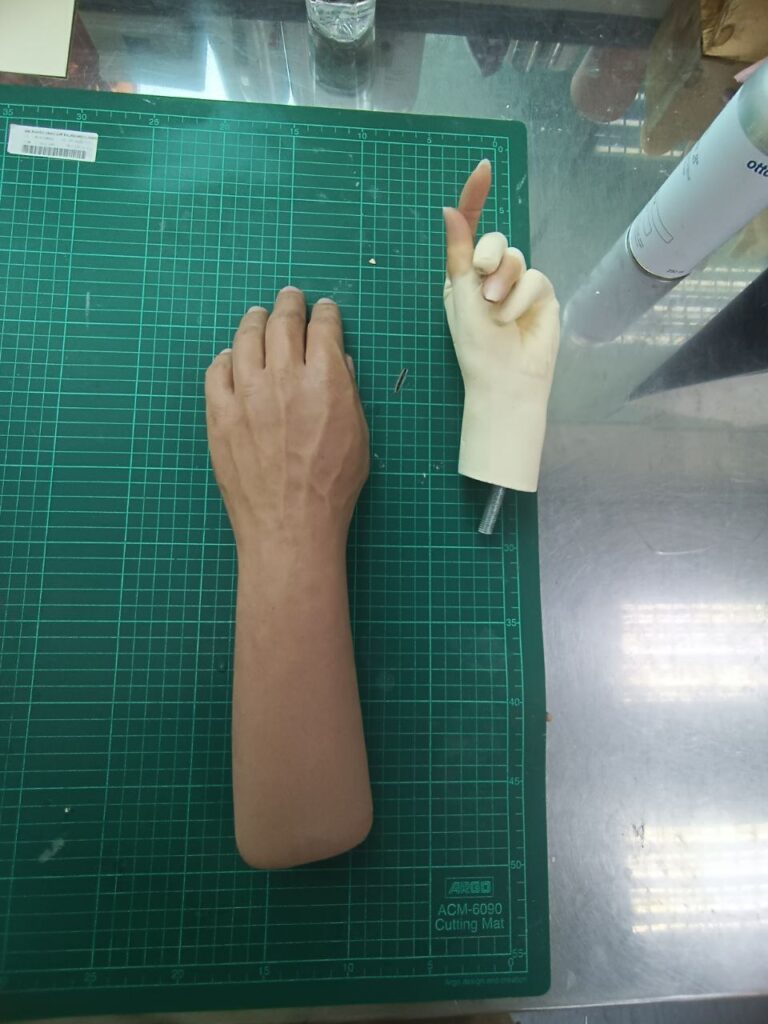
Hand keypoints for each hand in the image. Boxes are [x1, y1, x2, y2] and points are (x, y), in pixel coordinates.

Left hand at [205, 288, 369, 554]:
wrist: (289, 525)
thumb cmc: (332, 488)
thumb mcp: (358, 436)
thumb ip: (347, 392)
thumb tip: (339, 362)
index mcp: (324, 380)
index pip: (323, 328)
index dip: (326, 313)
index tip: (325, 310)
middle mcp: (283, 377)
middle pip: (283, 323)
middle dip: (289, 304)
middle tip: (290, 297)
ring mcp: (246, 394)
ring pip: (246, 339)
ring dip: (255, 320)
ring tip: (258, 315)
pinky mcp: (219, 414)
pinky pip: (217, 371)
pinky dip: (227, 357)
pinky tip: (233, 357)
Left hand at [443, 159, 559, 492]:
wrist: (506, 380)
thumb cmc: (476, 345)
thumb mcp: (460, 295)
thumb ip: (460, 252)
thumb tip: (450, 210)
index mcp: (464, 276)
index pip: (469, 229)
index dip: (475, 197)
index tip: (483, 168)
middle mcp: (490, 276)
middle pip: (494, 240)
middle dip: (488, 254)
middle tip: (482, 280)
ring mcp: (518, 285)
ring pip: (515, 257)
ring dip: (504, 282)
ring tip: (496, 311)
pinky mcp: (541, 296)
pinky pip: (534, 277)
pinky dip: (522, 297)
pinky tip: (514, 320)